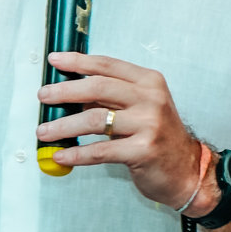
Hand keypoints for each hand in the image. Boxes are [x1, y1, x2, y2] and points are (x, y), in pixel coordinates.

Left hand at [36, 52, 220, 215]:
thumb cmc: (159, 137)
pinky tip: (61, 155)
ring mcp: (148, 124)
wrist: (187, 171)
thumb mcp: (142, 107)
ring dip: (63, 125)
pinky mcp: (142, 151)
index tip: (55, 61)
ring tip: (44, 131)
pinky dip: (76, 153)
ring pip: (94, 120)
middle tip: (44, 96)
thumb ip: (113, 97)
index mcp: (149, 82)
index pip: (107, 65)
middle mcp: (151, 99)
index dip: (78, 61)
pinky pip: (100, 150)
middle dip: (64, 91)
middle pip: (98, 87)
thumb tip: (70, 92)